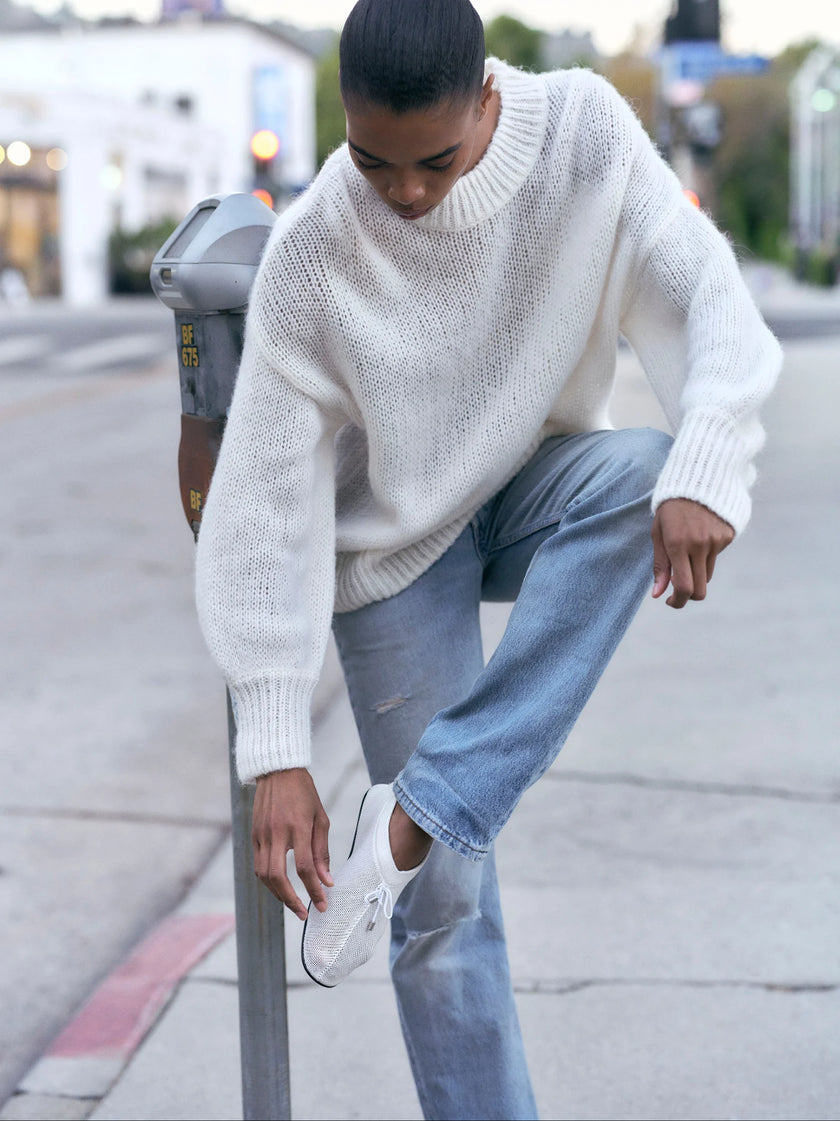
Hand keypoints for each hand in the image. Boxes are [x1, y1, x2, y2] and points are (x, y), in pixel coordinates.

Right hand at [252, 768, 332, 920]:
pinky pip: (258, 865)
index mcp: (297, 826)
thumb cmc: (304, 794)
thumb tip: (327, 881)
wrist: (277, 771)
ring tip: (293, 904)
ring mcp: (261, 834)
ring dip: (277, 894)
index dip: (314, 889)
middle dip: (291, 900)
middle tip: (304, 914)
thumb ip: (322, 851)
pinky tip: (280, 886)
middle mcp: (276, 832)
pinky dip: (269, 881)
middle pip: (278, 876)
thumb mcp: (320, 818)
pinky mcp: (253, 835)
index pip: (304, 867)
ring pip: (263, 875)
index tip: (323, 903)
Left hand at [651, 498, 733, 608]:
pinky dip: (706, 554)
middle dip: (688, 596)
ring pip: (706, 575)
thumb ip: (660, 565)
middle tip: (677, 591)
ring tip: (685, 552)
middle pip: (699, 589)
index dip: (677, 601)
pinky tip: (700, 534)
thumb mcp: (658, 532)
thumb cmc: (671, 508)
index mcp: (677, 544)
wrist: (699, 478)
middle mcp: (699, 545)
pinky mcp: (728, 536)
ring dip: (695, 573)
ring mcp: (716, 541)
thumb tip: (657, 593)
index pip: (683, 586)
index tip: (670, 601)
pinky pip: (716, 557)